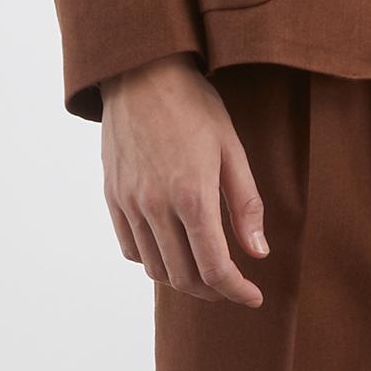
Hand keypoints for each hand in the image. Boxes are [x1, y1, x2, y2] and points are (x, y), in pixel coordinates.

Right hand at [97, 55, 270, 305]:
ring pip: (155, 268)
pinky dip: (153, 260)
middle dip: (213, 291)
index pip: (214, 268)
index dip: (236, 291)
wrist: (140, 73)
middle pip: (183, 277)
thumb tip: (257, 252)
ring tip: (204, 271)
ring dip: (183, 279)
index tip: (252, 297)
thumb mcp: (232, 150)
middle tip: (233, 287)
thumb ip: (246, 205)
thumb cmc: (193, 106)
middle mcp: (155, 207)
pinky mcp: (113, 197)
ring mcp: (129, 204)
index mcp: (192, 196)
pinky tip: (172, 248)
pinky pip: (131, 248)